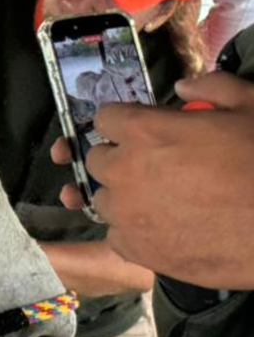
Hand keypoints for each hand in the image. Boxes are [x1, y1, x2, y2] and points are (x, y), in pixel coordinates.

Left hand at [50, 73, 253, 288]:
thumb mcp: (252, 105)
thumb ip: (212, 88)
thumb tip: (182, 87)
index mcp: (145, 132)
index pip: (105, 118)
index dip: (124, 120)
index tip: (141, 126)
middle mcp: (123, 173)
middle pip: (97, 160)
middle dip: (119, 157)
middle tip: (153, 163)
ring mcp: (125, 215)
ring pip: (104, 200)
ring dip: (123, 196)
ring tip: (158, 199)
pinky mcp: (134, 250)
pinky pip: (116, 235)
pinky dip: (133, 231)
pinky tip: (161, 228)